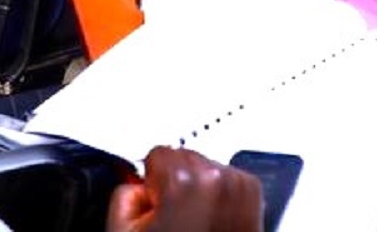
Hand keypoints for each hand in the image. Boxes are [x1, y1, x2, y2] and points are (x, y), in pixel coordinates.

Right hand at [107, 146, 262, 231]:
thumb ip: (125, 194)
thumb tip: (136, 180)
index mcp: (183, 182)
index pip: (157, 153)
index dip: (151, 182)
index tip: (156, 204)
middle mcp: (215, 178)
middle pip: (183, 157)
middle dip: (176, 183)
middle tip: (174, 218)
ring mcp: (238, 185)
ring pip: (205, 166)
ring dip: (198, 189)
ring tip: (194, 222)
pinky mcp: (252, 194)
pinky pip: (226, 178)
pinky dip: (218, 195)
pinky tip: (210, 220)